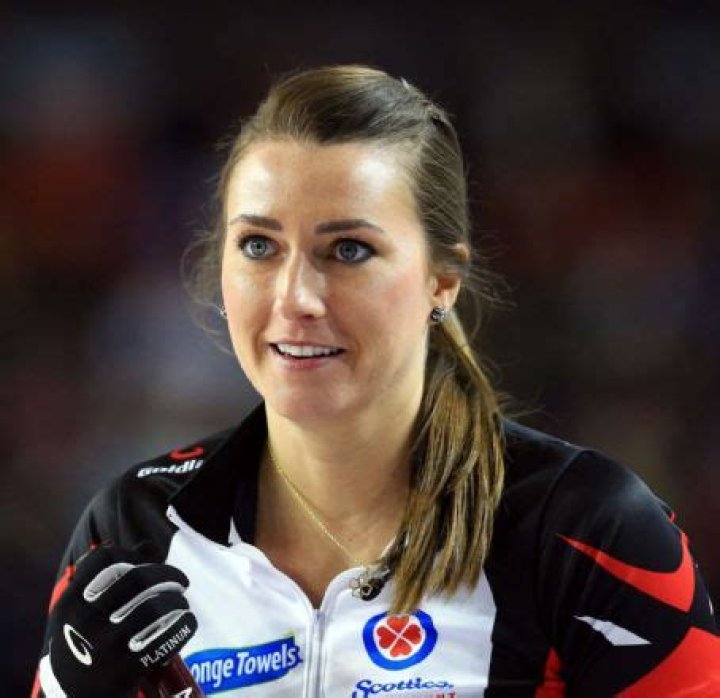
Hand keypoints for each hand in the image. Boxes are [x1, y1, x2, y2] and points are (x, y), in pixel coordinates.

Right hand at [41, 545, 197, 697]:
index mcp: (71, 602)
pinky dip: (183, 627)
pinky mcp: (124, 672)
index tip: (148, 562)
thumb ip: (111, 577)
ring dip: (177, 601)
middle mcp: (84, 621)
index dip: (132, 554)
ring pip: (154, 607)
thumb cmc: (83, 643)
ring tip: (182, 604)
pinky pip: (164, 640)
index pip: (104, 558)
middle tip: (181, 581)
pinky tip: (187, 623)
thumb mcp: (81, 611)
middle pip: (138, 578)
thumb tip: (149, 547)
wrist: (71, 697)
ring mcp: (104, 647)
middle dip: (168, 573)